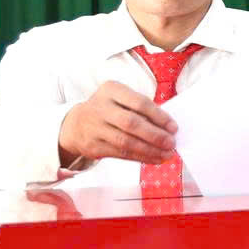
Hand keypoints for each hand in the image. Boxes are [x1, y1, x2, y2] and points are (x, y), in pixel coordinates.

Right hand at [57, 82, 176, 164]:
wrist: (75, 124)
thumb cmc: (108, 109)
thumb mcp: (120, 99)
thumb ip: (140, 108)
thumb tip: (168, 127)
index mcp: (111, 90)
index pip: (139, 102)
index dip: (159, 116)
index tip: (173, 127)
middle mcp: (101, 107)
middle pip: (131, 123)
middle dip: (155, 135)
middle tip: (171, 143)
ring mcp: (95, 128)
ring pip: (126, 142)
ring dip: (150, 150)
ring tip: (166, 154)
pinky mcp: (93, 146)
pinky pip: (121, 154)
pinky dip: (140, 157)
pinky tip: (154, 158)